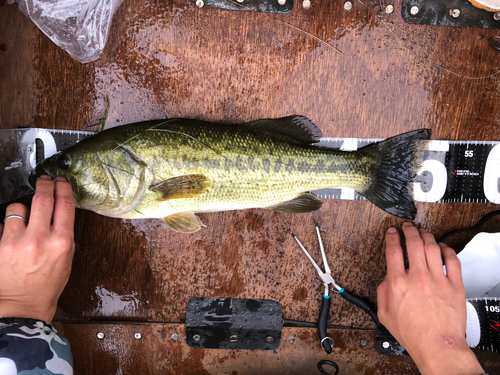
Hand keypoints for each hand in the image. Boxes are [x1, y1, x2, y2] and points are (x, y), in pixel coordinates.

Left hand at [0, 176, 74, 322]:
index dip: (63, 188)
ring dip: (22, 210)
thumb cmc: (47, 284)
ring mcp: (16, 242)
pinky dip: (7, 225)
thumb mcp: (67, 258)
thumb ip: (63, 233)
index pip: (64, 204)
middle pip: (42, 199)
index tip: (61, 182)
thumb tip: (59, 210)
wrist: (23, 305)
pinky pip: (2, 223)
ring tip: (24, 219)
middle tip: (44, 181)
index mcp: (62, 242)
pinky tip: (12, 235)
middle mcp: (39, 239)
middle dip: (44, 186)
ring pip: (17, 208)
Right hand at [377, 222, 483, 374]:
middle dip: (409, 231)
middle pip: (413, 243)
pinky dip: (446, 249)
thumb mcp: (385, 313)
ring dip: (426, 236)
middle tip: (408, 227)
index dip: (392, 237)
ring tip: (423, 232)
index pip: (394, 250)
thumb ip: (382, 292)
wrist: (437, 345)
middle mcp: (418, 277)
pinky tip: (442, 247)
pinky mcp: (454, 285)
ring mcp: (438, 279)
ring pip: (432, 247)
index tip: (392, 233)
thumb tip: (387, 279)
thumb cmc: (413, 333)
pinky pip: (452, 259)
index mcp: (398, 283)